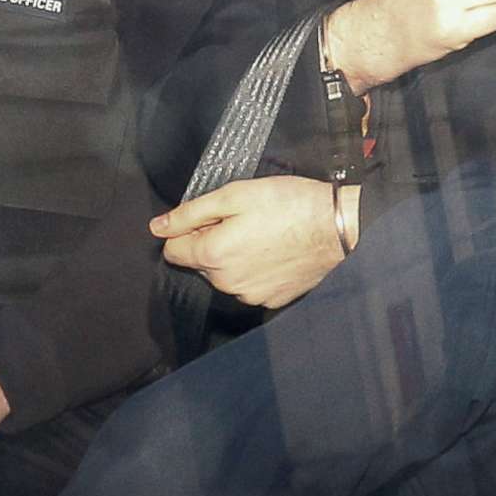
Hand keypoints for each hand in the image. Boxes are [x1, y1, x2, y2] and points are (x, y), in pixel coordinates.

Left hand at [153, 175, 354, 308]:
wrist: (337, 227)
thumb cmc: (288, 205)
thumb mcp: (233, 196)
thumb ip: (190, 213)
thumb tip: (158, 227)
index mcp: (212, 256)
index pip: (173, 250)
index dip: (188, 229)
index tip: (213, 216)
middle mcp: (226, 283)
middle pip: (201, 262)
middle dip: (213, 241)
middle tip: (245, 219)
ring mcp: (250, 295)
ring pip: (226, 274)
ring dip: (235, 256)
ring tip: (264, 233)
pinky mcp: (271, 300)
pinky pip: (250, 284)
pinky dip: (257, 269)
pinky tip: (276, 250)